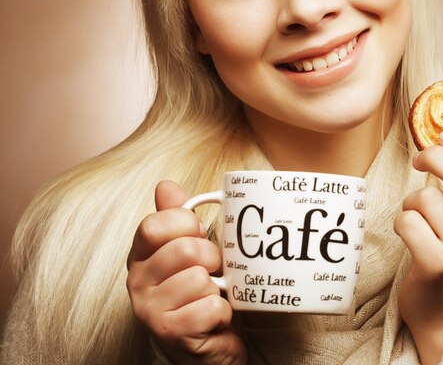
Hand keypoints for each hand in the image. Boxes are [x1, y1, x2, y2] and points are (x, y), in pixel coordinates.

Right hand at [126, 180, 246, 364]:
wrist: (209, 341)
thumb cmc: (200, 290)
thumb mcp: (190, 249)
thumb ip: (178, 217)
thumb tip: (165, 185)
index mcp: (140, 255)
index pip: (153, 225)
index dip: (186, 224)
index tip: (199, 233)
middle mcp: (137, 282)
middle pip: (184, 249)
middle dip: (211, 258)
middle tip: (212, 270)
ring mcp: (150, 310)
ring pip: (199, 279)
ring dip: (217, 288)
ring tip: (212, 295)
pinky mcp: (169, 334)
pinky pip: (209, 307)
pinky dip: (221, 312)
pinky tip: (212, 318)